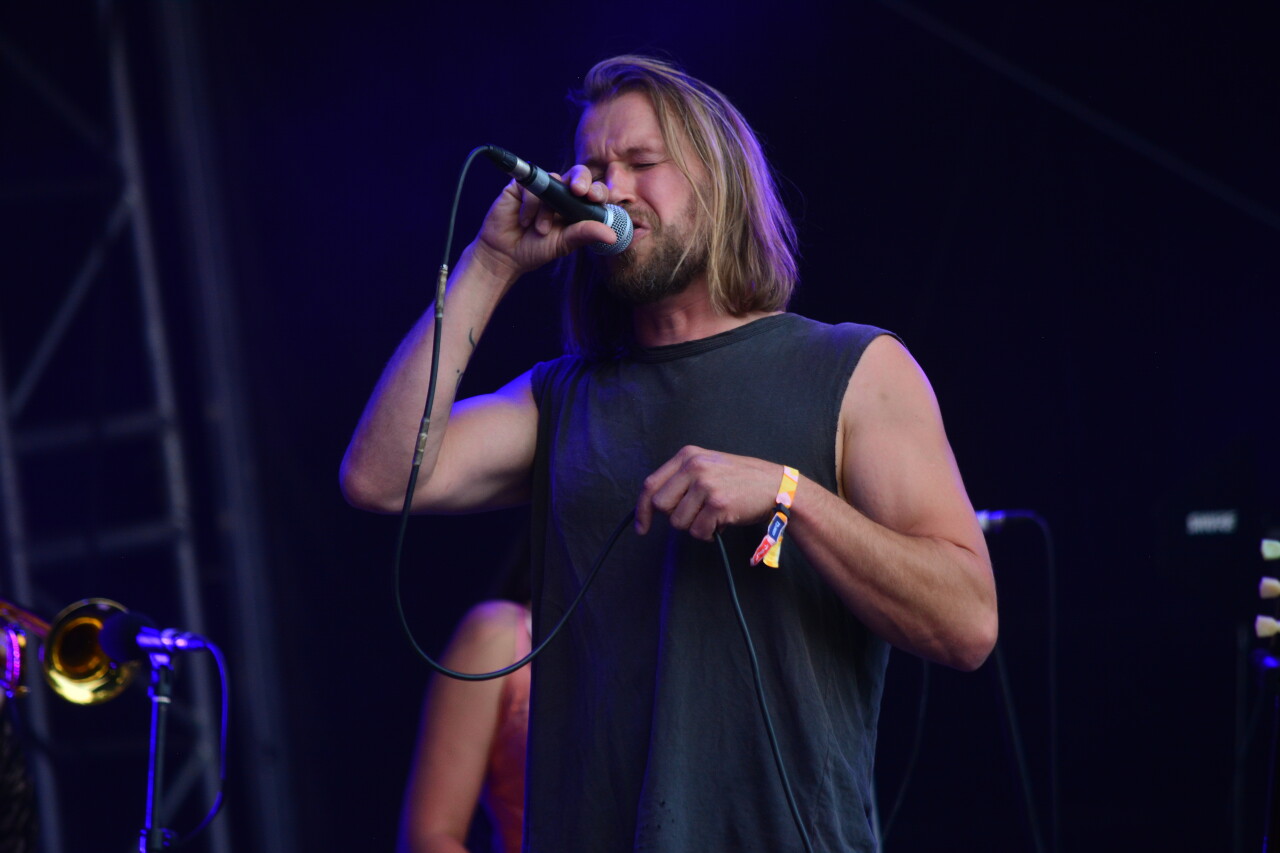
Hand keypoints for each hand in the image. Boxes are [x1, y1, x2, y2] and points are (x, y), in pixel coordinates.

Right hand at [470, 165, 615, 281]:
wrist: (505, 254)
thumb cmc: (536, 249)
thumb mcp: (564, 243)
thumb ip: (585, 234)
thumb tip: (612, 236)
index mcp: (577, 207)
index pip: (594, 192)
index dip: (598, 191)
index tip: (595, 198)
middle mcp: (562, 194)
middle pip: (579, 174)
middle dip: (582, 179)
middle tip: (579, 191)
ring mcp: (543, 188)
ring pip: (554, 183)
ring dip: (548, 210)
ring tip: (539, 230)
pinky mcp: (522, 186)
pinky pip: (532, 187)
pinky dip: (530, 206)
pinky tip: (524, 221)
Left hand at [634, 446, 784, 540]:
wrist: (776, 485)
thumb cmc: (739, 481)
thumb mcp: (708, 467)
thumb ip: (682, 479)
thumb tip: (654, 506)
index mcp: (687, 456)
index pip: (650, 485)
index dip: (642, 510)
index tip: (642, 528)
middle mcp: (694, 466)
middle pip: (661, 505)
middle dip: (675, 517)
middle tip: (696, 515)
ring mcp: (706, 484)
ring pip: (678, 522)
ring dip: (695, 526)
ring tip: (714, 515)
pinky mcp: (718, 503)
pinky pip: (698, 531)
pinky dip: (708, 534)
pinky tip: (723, 521)